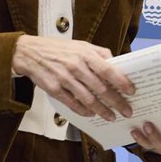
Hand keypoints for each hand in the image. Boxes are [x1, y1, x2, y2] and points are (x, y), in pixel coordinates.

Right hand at [11, 35, 133, 121]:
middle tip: (127, 111)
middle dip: (116, 102)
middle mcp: (76, 66)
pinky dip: (84, 111)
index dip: (122, 82)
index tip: (131, 91)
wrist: (29, 53)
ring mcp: (64, 79)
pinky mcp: (54, 89)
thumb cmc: (58, 49)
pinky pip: (72, 104)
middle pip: (101, 88)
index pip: (108, 69)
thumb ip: (99, 53)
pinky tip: (91, 114)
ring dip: (102, 110)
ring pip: (88, 99)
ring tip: (111, 116)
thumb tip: (117, 64)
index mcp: (85, 54)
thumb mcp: (80, 45)